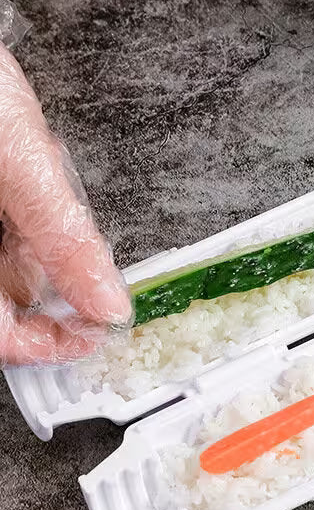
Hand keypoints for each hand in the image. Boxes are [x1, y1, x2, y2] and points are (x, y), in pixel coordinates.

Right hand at [0, 41, 130, 364]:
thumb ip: (64, 239)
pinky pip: (7, 223)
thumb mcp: (20, 166)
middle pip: (5, 296)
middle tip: (90, 260)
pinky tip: (34, 169)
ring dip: (42, 239)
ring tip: (44, 178)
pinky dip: (28, 209)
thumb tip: (107, 303)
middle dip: (52, 279)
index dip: (49, 342)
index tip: (97, 331)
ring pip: (9, 259)